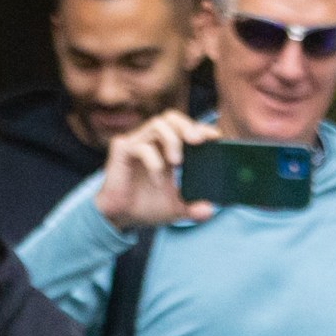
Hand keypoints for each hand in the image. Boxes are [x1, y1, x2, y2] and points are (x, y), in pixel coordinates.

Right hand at [92, 109, 217, 235]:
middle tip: (198, 142)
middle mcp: (151, 142)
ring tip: (178, 162)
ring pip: (156, 124)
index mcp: (166, 150)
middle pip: (170, 118)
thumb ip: (193, 209)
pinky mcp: (122, 150)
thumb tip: (210, 210)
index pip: (184, 129)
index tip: (216, 137)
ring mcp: (136, 143)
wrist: (119, 217)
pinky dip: (154, 163)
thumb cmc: (145, 206)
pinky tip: (157, 182)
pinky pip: (141, 147)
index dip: (200, 129)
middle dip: (187, 125)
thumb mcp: (175, 209)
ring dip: (171, 140)